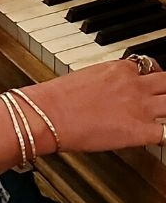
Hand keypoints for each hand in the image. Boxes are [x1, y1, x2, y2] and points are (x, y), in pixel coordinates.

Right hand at [22, 58, 165, 152]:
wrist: (49, 114)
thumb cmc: (59, 98)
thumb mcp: (87, 75)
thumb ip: (107, 79)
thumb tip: (111, 88)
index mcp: (120, 68)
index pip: (150, 66)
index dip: (154, 77)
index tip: (151, 83)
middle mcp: (134, 85)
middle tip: (162, 96)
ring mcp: (140, 108)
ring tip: (160, 115)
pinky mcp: (140, 131)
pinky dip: (165, 134)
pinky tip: (158, 136)